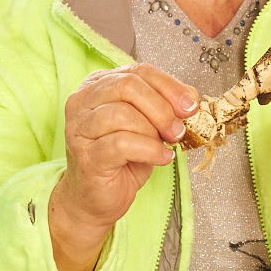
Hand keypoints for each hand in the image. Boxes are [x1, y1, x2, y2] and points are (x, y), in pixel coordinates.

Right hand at [48, 65, 197, 270]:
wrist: (97, 199)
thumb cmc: (121, 161)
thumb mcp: (148, 126)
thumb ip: (164, 107)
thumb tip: (190, 98)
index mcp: (98, 86)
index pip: (138, 71)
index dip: (169, 85)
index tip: (190, 105)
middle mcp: (83, 102)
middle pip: (127, 86)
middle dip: (161, 107)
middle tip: (178, 128)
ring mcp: (80, 129)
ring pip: (122, 114)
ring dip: (153, 130)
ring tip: (166, 145)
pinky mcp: (86, 156)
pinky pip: (122, 143)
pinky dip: (149, 150)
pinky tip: (160, 157)